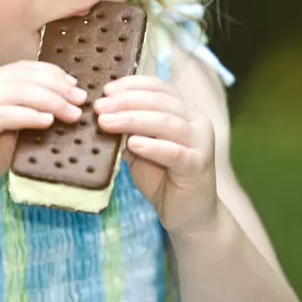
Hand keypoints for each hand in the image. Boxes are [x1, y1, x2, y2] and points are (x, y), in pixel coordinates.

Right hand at [0, 61, 85, 214]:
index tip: (75, 85)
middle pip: (21, 77)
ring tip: (72, 112)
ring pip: (16, 92)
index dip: (51, 73)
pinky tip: (48, 121)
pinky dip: (29, 115)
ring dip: (50, 100)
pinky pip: (4, 115)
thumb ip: (27, 114)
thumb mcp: (9, 132)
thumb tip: (66, 104)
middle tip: (80, 99)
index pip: (21, 69)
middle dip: (56, 86)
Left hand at [94, 75, 219, 235]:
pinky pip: (174, 152)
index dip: (131, 85)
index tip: (106, 91)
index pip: (158, 87)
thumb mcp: (141, 149)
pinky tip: (132, 144)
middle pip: (160, 101)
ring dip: (132, 120)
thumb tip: (102, 113)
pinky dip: (152, 146)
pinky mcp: (198, 165)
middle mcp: (196, 121)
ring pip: (166, 122)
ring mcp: (201, 142)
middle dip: (125, 102)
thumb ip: (129, 131)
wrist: (190, 215)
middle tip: (100, 108)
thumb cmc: (163, 178)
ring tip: (107, 123)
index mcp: (184, 110)